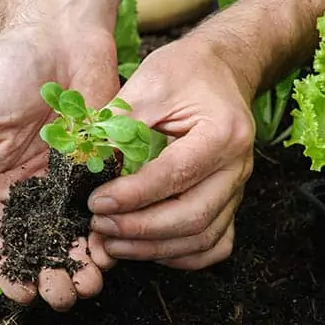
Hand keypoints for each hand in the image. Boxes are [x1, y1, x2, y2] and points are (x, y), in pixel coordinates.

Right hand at [0, 25, 119, 309]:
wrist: (59, 32)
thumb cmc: (5, 69)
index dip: (7, 270)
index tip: (22, 293)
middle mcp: (30, 189)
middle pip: (38, 245)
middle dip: (49, 276)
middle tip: (63, 296)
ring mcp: (67, 181)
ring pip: (74, 235)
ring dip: (80, 264)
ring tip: (89, 285)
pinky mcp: (100, 166)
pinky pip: (104, 207)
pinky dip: (107, 232)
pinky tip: (112, 250)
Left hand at [87, 35, 255, 269]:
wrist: (221, 69)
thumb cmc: (185, 71)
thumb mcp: (149, 84)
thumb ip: (119, 125)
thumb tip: (85, 166)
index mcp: (222, 132)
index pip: (175, 175)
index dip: (133, 195)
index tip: (95, 202)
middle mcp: (237, 166)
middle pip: (193, 217)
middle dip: (140, 230)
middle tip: (99, 227)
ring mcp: (238, 187)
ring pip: (203, 238)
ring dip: (154, 248)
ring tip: (112, 244)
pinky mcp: (231, 200)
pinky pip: (215, 243)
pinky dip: (183, 255)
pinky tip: (148, 249)